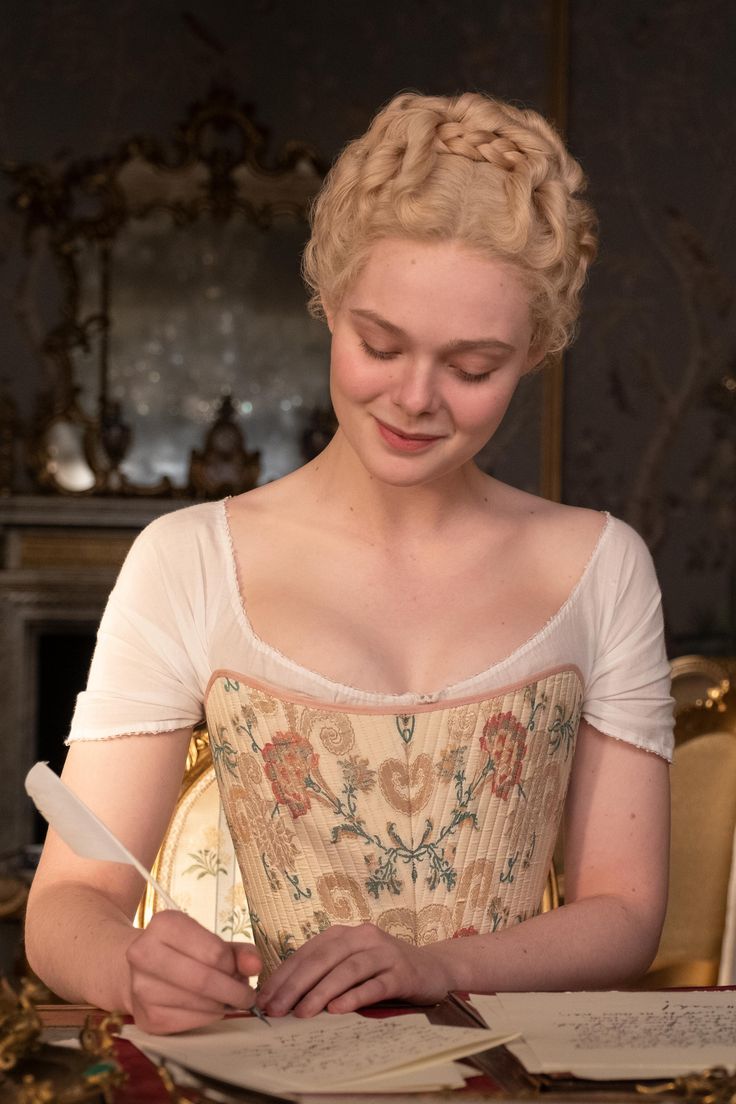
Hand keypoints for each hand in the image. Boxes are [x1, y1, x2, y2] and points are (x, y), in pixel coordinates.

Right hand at [125, 910, 261, 1033]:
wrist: (136, 970)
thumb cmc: (183, 952)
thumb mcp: (210, 941)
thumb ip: (239, 951)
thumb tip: (256, 966)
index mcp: (164, 925)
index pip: (214, 952)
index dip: (233, 965)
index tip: (240, 971)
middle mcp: (145, 954)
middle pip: (204, 980)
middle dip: (234, 991)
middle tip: (247, 996)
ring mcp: (142, 988)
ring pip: (199, 1004)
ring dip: (222, 1005)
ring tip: (227, 998)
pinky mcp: (147, 1017)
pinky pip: (191, 1022)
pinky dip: (209, 1017)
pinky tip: (208, 1008)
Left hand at [256, 922, 450, 1018]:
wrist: (433, 969)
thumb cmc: (383, 971)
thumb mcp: (352, 966)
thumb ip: (325, 974)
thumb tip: (284, 997)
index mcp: (344, 933)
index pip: (307, 952)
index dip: (283, 975)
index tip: (264, 999)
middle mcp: (363, 936)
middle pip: (323, 958)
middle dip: (296, 984)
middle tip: (276, 1009)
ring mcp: (384, 952)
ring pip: (347, 969)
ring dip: (321, 992)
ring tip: (302, 1013)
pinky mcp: (402, 972)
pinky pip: (375, 984)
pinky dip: (355, 996)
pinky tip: (338, 1010)